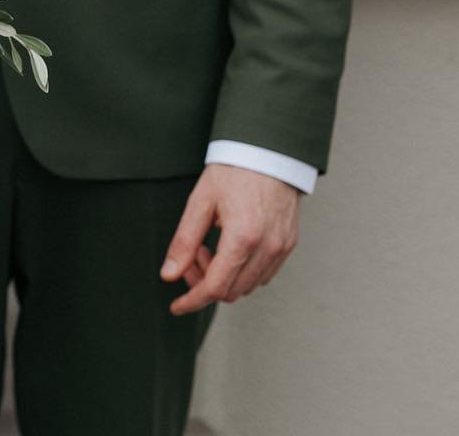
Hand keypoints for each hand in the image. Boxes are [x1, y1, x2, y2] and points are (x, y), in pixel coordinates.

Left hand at [161, 163, 300, 314]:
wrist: (268, 151)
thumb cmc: (232, 171)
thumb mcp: (200, 203)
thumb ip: (184, 242)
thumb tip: (169, 275)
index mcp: (243, 237)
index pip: (216, 287)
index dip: (193, 300)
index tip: (177, 306)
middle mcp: (267, 247)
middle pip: (231, 291)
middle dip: (205, 284)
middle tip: (191, 258)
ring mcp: (282, 247)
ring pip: (248, 286)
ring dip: (224, 278)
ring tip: (208, 248)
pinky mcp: (289, 244)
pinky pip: (263, 274)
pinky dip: (242, 271)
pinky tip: (228, 249)